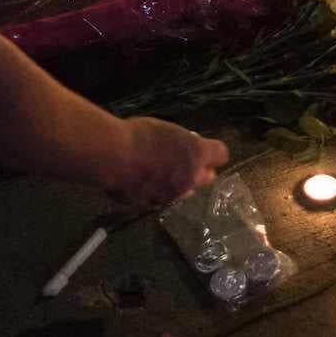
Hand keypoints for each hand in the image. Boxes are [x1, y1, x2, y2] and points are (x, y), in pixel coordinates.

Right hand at [105, 118, 229, 204]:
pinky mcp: (156, 205)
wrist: (114, 156)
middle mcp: (191, 177)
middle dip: (200, 171)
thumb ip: (181, 144)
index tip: (204, 148)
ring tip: (162, 173)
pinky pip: (165, 198)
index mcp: (197, 153)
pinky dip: (159, 192)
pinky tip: (145, 182)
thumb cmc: (139, 135)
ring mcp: (174, 194)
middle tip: (185, 162)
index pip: (221, 154)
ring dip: (180, 183)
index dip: (213, 152)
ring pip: (187, 191)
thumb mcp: (166, 131)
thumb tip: (183, 150)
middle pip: (209, 177)